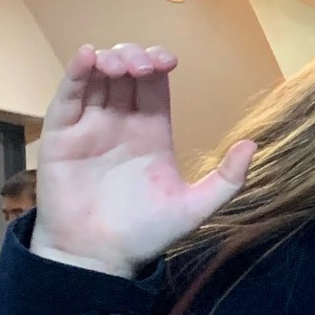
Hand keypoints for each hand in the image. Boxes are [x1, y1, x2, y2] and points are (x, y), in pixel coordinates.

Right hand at [29, 45, 255, 278]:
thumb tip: (253, 145)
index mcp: (151, 132)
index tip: (168, 61)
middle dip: (134, 57)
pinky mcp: (61, 135)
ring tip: (119, 65)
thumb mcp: (194, 208)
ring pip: (96, 77)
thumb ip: (226, 180)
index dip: (158, 64)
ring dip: (107, 60)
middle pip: (125, 72)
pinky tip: (87, 56)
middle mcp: (119, 123)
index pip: (154, 84)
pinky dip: (74, 73)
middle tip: (143, 66)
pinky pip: (67, 97)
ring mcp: (89, 127)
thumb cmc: (144, 234)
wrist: (98, 258)